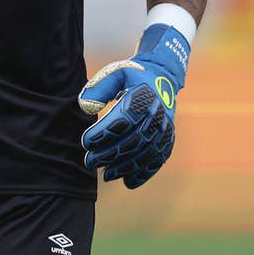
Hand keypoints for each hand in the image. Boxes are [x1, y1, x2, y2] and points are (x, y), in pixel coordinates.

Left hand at [78, 24, 189, 188]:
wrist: (162, 76)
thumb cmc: (131, 76)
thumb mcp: (114, 73)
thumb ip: (98, 88)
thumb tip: (85, 107)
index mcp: (142, 96)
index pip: (121, 120)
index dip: (103, 133)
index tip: (85, 142)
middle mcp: (156, 114)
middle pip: (132, 141)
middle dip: (109, 154)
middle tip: (90, 162)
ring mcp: (165, 129)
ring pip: (145, 154)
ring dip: (124, 167)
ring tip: (106, 174)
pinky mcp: (168, 139)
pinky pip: (157, 160)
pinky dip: (144, 173)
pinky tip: (128, 182)